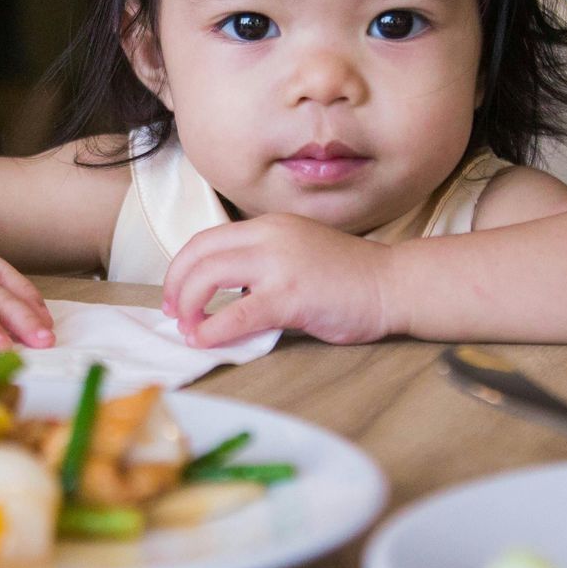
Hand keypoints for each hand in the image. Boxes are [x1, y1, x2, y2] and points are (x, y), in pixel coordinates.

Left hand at [161, 214, 396, 347]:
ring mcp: (279, 264)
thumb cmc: (348, 279)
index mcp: (268, 226)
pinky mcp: (290, 295)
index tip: (175, 294)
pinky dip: (213, 329)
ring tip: (189, 328)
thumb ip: (260, 268)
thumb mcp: (295, 256)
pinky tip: (205, 340)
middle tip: (174, 314)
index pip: (206, 239)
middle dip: (176, 286)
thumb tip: (220, 297)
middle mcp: (269, 236)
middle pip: (200, 254)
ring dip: (189, 305)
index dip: (181, 268)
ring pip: (209, 277)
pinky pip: (238, 312)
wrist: (392, 285)